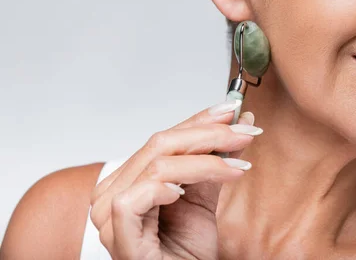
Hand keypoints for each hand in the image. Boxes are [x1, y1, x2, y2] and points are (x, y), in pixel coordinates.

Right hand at [89, 100, 260, 259]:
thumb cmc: (185, 252)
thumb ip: (218, 161)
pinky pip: (134, 199)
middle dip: (210, 135)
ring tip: (236, 170)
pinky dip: (162, 188)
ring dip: (204, 162)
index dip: (200, 120)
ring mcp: (110, 213)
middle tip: (245, 133)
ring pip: (156, 166)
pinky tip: (185, 192)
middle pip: (161, 144)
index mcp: (132, 177)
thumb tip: (241, 122)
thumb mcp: (205, 198)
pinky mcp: (116, 233)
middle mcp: (115, 190)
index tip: (232, 110)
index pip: (166, 137)